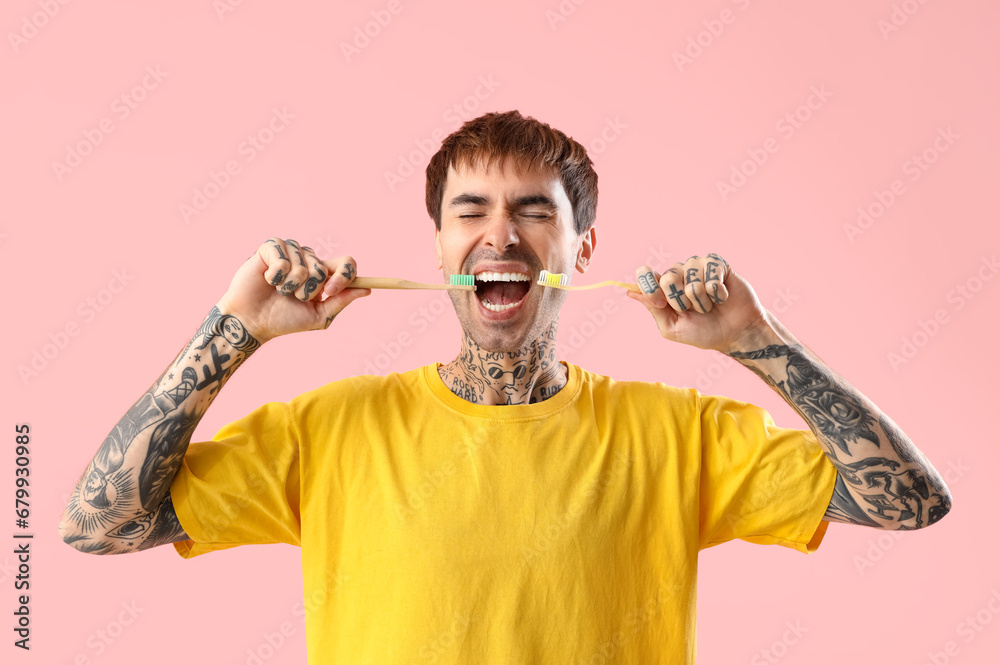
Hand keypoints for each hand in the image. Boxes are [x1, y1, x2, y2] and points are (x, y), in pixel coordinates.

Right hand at [216, 237, 370, 342]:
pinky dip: (275, 276)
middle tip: (295, 297)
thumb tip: (367, 289)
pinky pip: (282, 258)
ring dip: (290, 286)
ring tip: (278, 291)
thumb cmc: (283, 319)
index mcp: (323, 274)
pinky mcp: (271, 248)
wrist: (252, 321)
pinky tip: (268, 280)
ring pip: (302, 264)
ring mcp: (290, 252)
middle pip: (324, 268)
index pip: (346, 263)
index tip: (331, 291)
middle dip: (309, 290)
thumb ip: (341, 301)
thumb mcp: (318, 316)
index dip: (344, 275)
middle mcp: (308, 259)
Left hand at [625, 253, 768, 352]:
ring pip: (691, 279)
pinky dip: (717, 293)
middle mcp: (678, 273)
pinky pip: (711, 273)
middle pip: (667, 277)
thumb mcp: (673, 328)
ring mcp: (697, 266)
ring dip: (702, 300)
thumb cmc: (703, 332)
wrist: (735, 333)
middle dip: (680, 300)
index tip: (659, 301)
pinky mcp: (717, 264)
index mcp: (663, 288)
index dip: (648, 285)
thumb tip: (631, 292)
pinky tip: (722, 297)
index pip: (645, 274)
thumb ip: (654, 308)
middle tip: (692, 310)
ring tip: (709, 306)